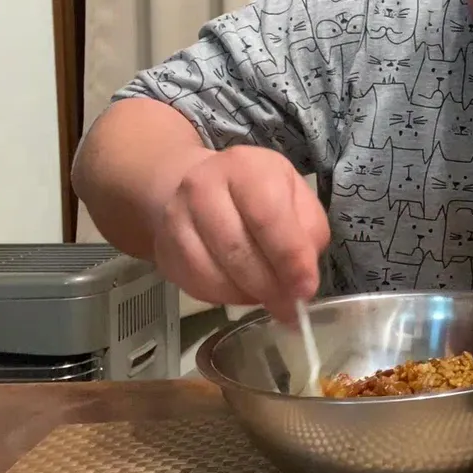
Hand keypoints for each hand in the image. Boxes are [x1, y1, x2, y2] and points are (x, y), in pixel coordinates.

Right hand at [151, 145, 329, 322]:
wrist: (202, 188)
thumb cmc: (261, 195)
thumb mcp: (296, 198)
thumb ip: (307, 234)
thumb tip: (303, 281)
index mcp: (246, 167)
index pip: (268, 217)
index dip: (290, 259)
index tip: (305, 289)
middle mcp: (204, 186)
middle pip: (238, 249)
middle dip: (270, 285)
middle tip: (290, 305)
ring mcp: (177, 217)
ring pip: (215, 273)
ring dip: (249, 294)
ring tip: (270, 298)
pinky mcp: (164, 248)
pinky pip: (197, 285)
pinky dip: (227, 297)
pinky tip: (244, 292)